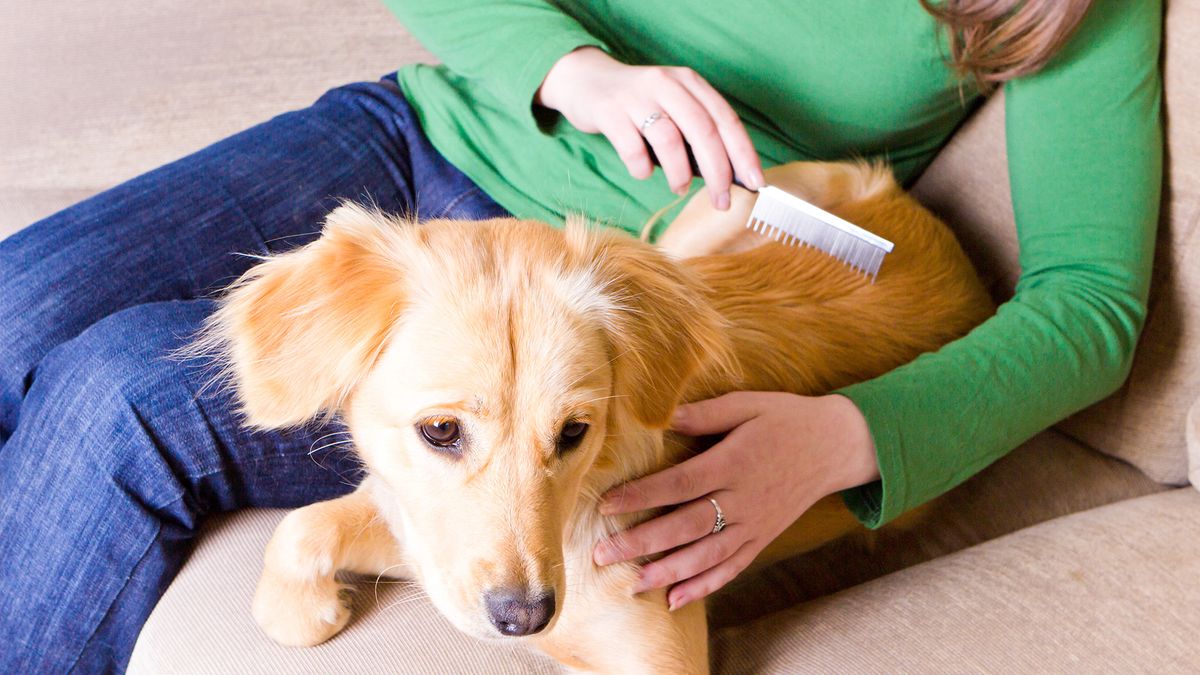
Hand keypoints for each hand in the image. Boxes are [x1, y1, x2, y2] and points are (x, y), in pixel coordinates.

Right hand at [535, 46, 764, 209]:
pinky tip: (644, 172)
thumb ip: (696, 134)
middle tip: (722, 201)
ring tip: (679, 188)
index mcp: (690, 83)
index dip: (744, 154)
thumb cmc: (638, 105)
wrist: (585, 80)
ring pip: (669, 139)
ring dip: (679, 173)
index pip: (726, 120)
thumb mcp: (672, 108)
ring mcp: (637, 96)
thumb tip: (729, 178)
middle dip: (718, 172)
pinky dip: (642, 168)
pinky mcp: (609, 110)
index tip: (757, 185)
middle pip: (703, 131)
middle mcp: (667, 84)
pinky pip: (632, 147)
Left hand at [593, 392, 878, 609]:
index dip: (642, 495)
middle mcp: (744, 499)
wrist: (837, 445)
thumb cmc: (786, 418)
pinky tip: (675, 599)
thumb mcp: (748, 404)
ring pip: (707, 555)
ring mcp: (755, 523)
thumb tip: (663, 416)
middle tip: (603, 554)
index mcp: (735, 462)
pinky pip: (732, 567)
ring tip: (632, 582)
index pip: (680, 483)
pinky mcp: (763, 537)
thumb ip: (705, 413)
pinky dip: (704, 585)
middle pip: (686, 526)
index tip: (607, 504)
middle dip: (642, 542)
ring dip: (667, 572)